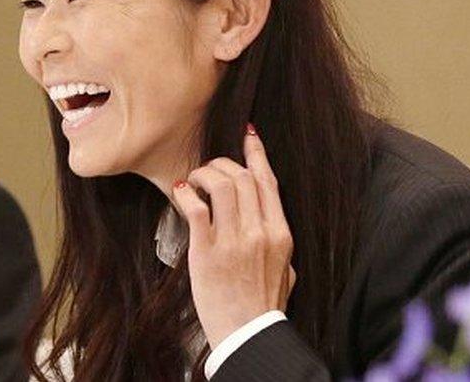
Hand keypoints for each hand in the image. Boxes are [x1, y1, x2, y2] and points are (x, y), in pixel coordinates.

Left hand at [170, 124, 295, 348]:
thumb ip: (279, 247)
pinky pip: (196, 208)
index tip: (248, 135)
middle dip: (223, 164)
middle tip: (210, 167)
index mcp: (280, 234)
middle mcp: (259, 232)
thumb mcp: (286, 272)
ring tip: (195, 180)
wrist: (248, 335)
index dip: (257, 154)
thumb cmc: (264, 306)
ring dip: (204, 174)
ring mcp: (234, 240)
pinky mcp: (207, 251)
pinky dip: (187, 193)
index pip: (268, 182)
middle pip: (242, 177)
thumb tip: (270, 230)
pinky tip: (182, 193)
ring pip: (221, 184)